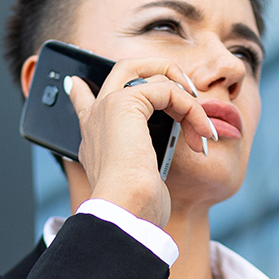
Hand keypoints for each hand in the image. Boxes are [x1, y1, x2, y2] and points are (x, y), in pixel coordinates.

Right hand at [64, 56, 221, 228]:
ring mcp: (107, 106)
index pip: (83, 102)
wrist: (125, 209)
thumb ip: (150, 158)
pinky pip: (167, 89)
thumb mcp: (143, 180)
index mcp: (93, 137)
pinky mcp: (124, 102)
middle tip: (186, 89)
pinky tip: (198, 135)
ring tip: (202, 131)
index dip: (82, 90)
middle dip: (160, 69)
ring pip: (154, 77)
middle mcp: (96, 117)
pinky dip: (190, 109)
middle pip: (124, 69)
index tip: (76, 84)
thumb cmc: (136, 206)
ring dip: (188, 102)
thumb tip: (175, 142)